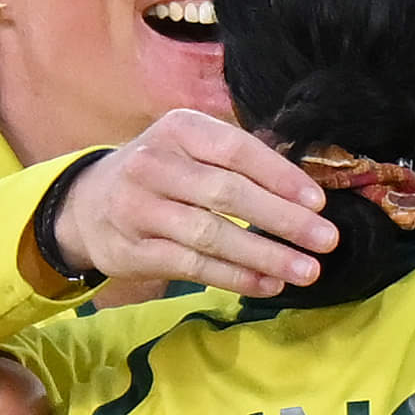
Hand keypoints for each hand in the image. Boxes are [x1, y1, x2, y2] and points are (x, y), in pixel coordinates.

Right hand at [41, 110, 333, 299]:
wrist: (87, 204)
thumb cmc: (161, 172)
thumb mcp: (190, 147)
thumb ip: (238, 158)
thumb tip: (304, 189)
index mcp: (179, 129)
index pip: (236, 150)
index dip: (280, 177)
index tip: (318, 203)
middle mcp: (154, 164)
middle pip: (228, 194)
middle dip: (283, 220)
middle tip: (327, 240)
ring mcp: (140, 208)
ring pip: (212, 235)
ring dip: (266, 255)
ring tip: (307, 271)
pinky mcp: (135, 250)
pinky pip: (194, 265)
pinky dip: (237, 277)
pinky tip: (269, 284)